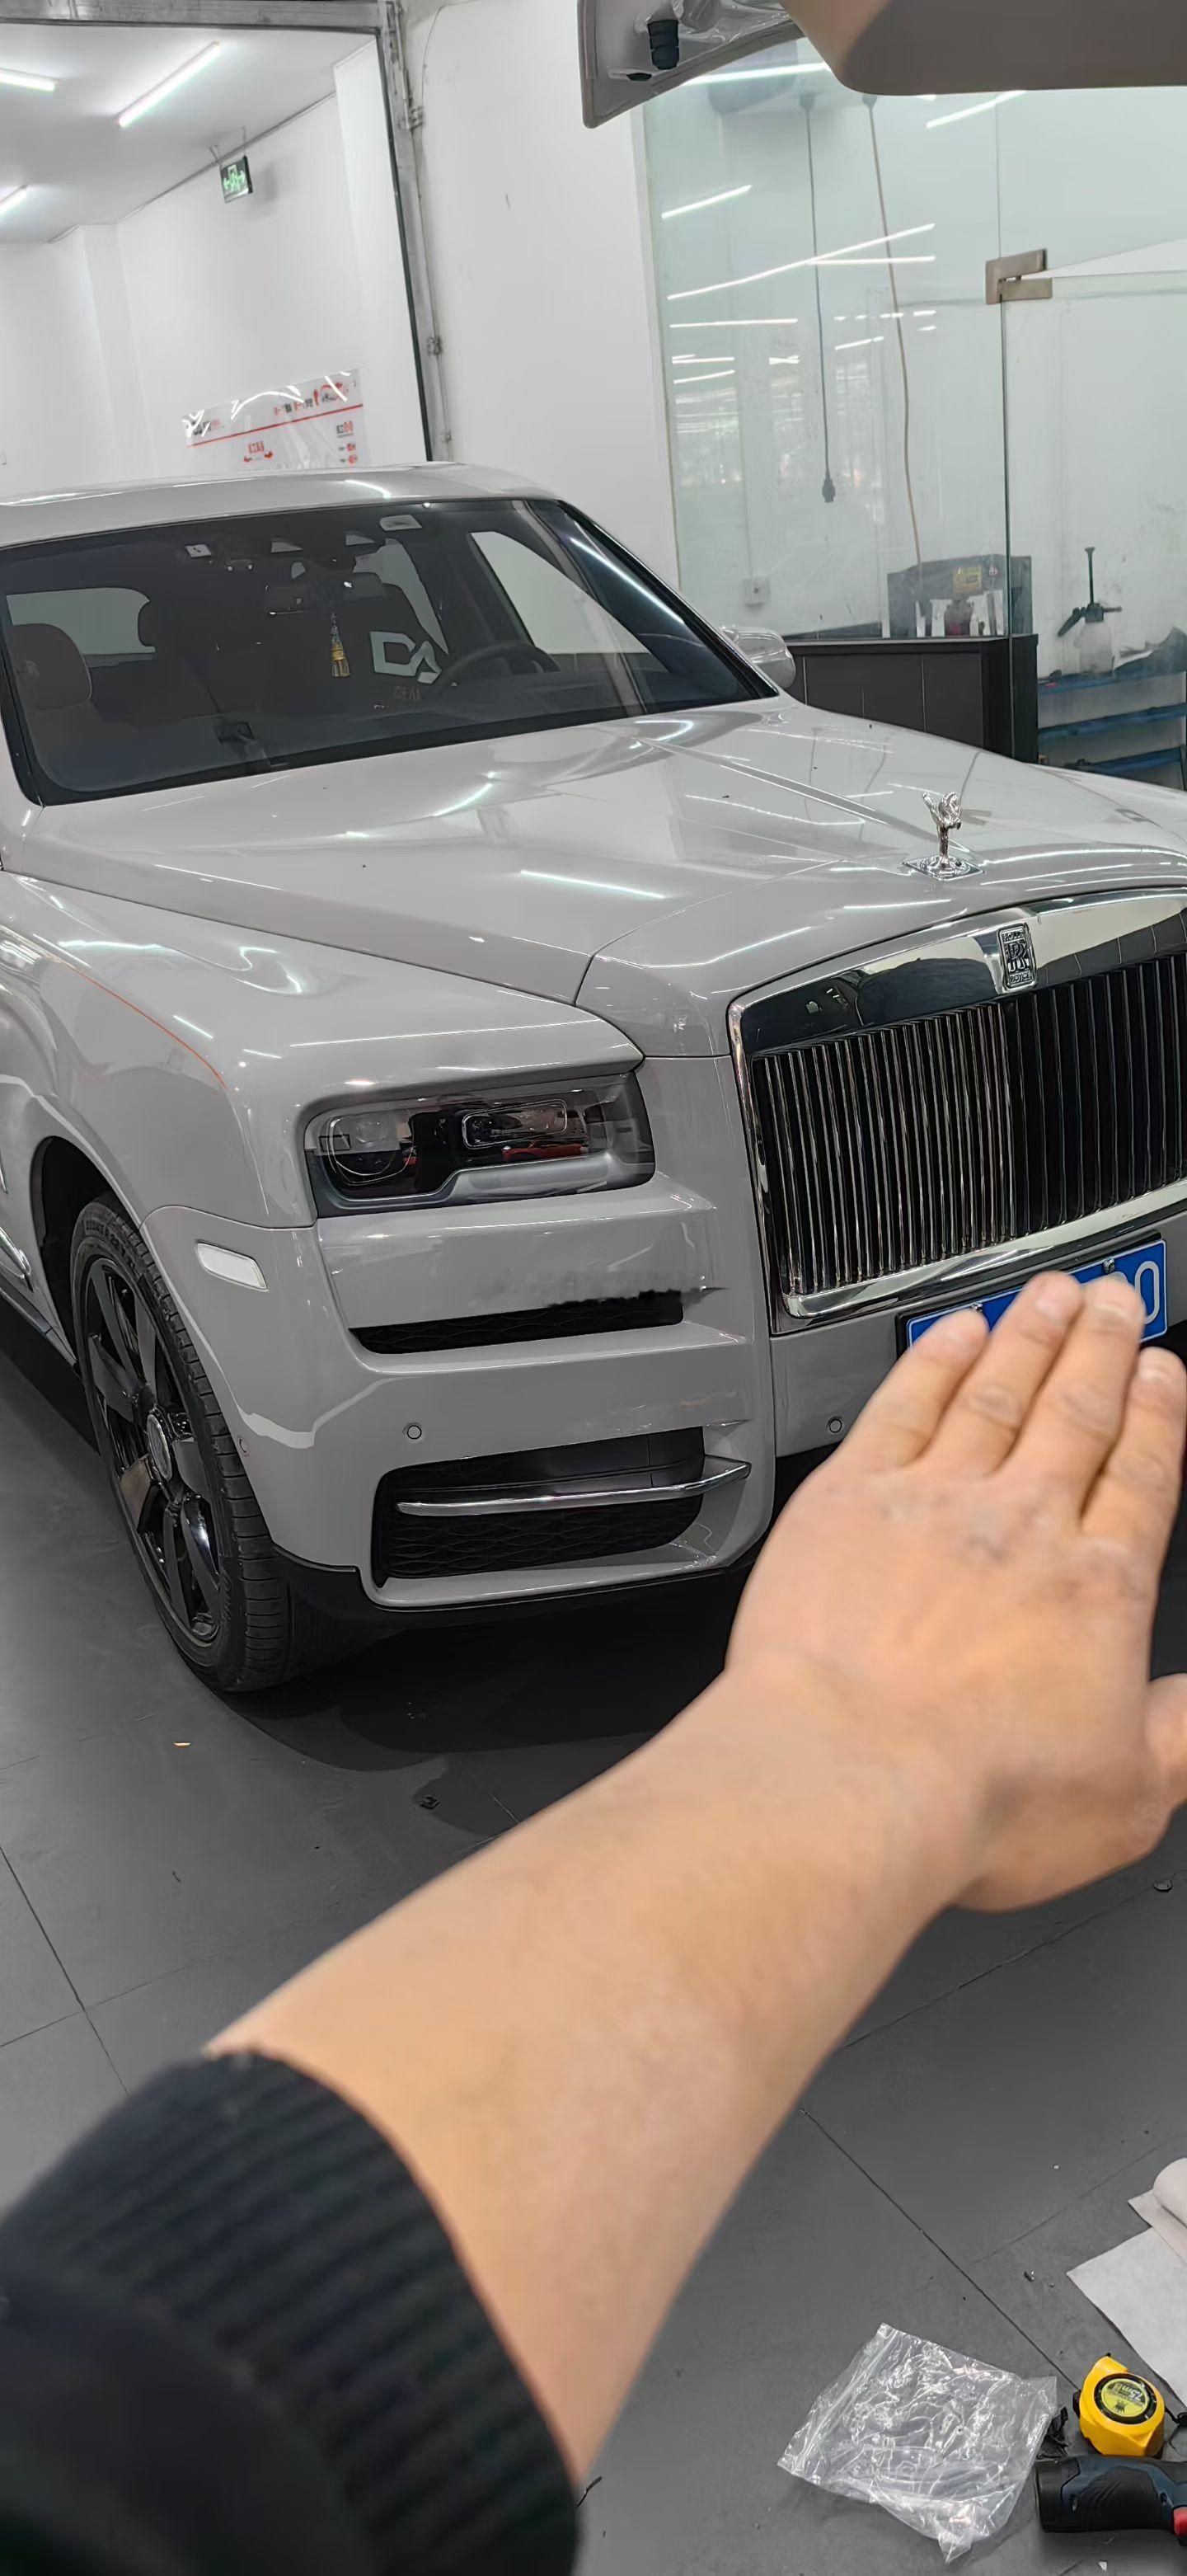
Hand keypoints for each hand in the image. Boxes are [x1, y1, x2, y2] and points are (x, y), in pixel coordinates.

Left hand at [729, 1273, 1186, 1908]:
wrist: (849, 1776)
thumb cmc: (974, 1795)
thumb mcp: (1129, 1794)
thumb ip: (1184, 1735)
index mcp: (1096, 1588)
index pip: (1142, 1476)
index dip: (1159, 1416)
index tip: (1164, 1371)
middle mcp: (1021, 1525)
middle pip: (1074, 1413)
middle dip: (1102, 1350)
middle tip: (1116, 1301)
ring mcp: (934, 1502)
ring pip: (995, 1393)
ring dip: (1028, 1337)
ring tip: (1051, 1296)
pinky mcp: (850, 1500)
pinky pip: (903, 1408)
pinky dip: (932, 1363)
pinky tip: (952, 1334)